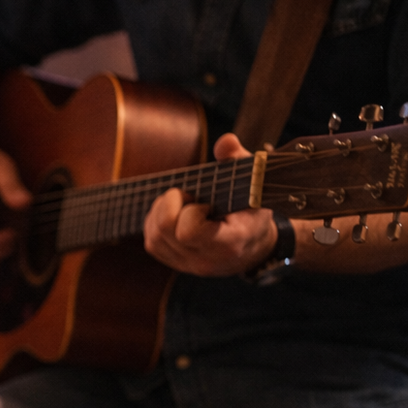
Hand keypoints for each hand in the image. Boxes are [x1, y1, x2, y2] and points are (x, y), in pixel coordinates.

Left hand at [143, 132, 275, 276]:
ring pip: (154, 237)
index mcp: (231, 242)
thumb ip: (239, 161)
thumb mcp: (255, 183)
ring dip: (161, 211)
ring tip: (183, 203)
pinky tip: (174, 214)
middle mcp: (208, 260)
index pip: (189, 232)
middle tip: (189, 197)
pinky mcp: (176, 264)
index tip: (206, 202)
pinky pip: (152, 242)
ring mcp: (190, 265)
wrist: (254, 246)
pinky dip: (156, 223)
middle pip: (165, 230)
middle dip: (170, 205)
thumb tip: (226, 141)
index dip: (190, 211)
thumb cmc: (253, 209)